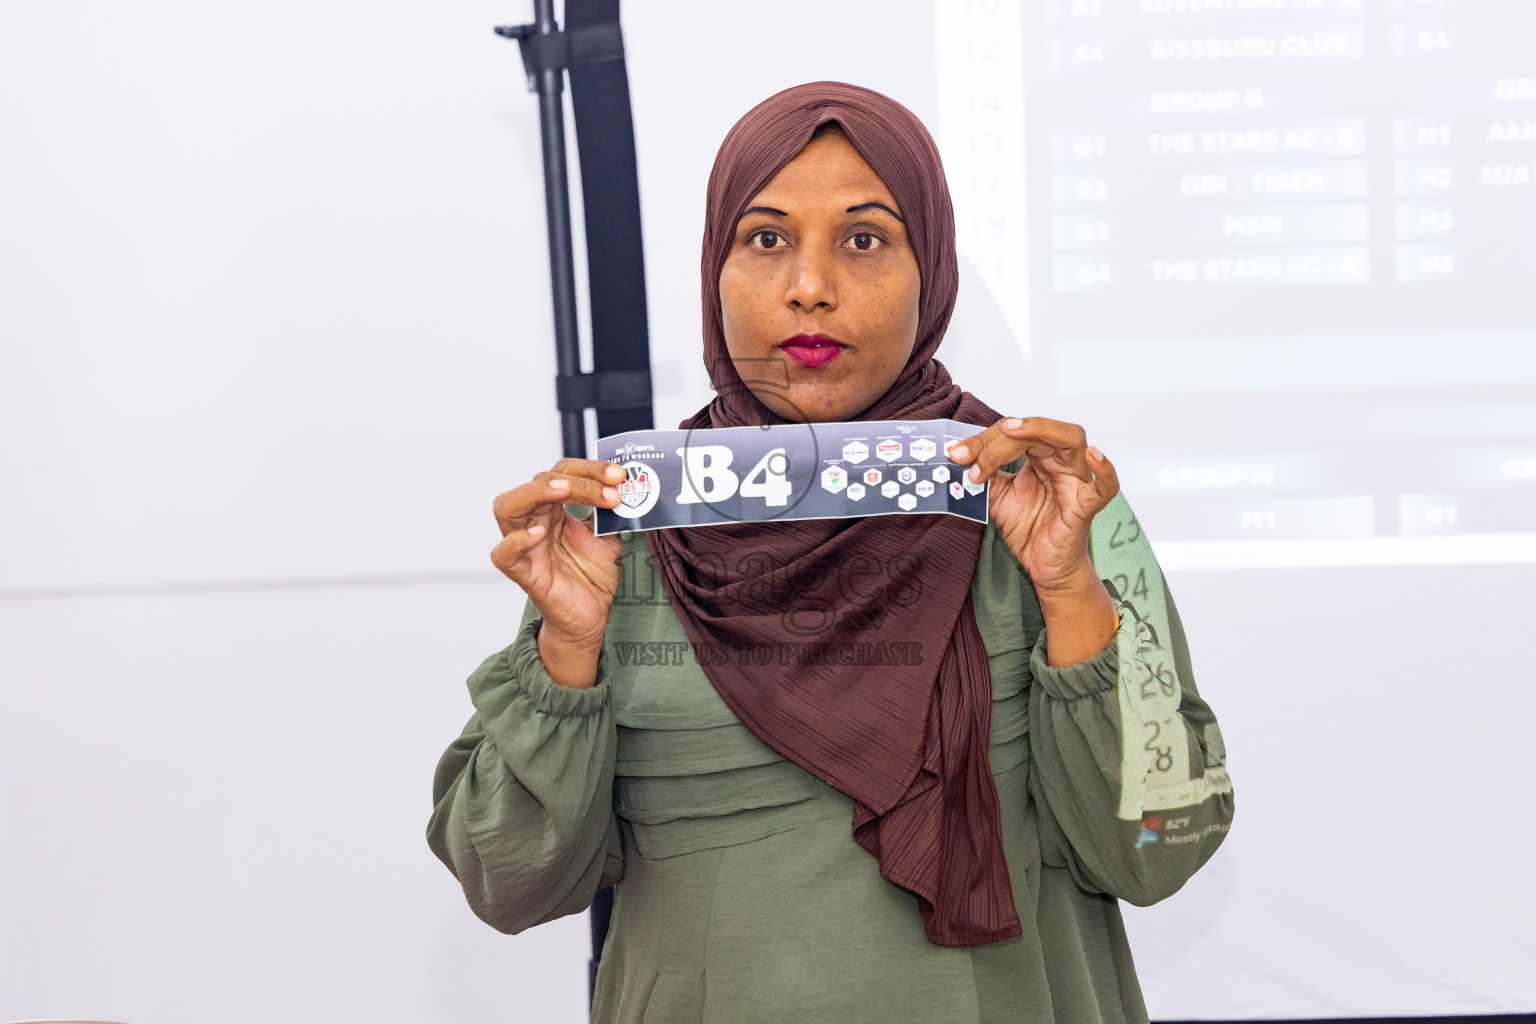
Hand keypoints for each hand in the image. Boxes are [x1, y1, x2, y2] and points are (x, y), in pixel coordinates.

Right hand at [490, 458, 625, 686]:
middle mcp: (535, 521)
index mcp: (554, 509)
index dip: (590, 469)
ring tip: (565, 491)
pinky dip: (516, 540)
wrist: (592, 616)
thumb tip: (627, 485)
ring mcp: (525, 546)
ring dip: (537, 492)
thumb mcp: (609, 536)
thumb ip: (611, 512)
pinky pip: (503, 554)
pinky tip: (538, 533)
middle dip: (576, 478)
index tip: (620, 475)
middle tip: (609, 486)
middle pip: (539, 482)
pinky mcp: (522, 573)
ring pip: (507, 507)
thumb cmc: (593, 576)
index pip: (562, 473)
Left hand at [949, 417, 1118, 593]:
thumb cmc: (1028, 528)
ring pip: (1072, 441)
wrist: (1043, 567)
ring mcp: (1076, 482)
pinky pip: (1104, 487)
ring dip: (1039, 430)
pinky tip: (1093, 455)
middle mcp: (1061, 462)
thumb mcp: (998, 496)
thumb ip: (985, 475)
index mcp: (1041, 456)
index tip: (957, 455)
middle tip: (970, 455)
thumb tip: (960, 455)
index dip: (984, 441)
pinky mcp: (1086, 506)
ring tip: (1013, 431)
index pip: (1015, 434)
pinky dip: (1104, 470)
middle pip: (1037, 432)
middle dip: (1000, 439)